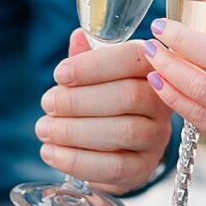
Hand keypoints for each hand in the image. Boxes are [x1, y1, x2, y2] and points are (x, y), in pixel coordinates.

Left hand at [35, 28, 173, 194]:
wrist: (118, 149)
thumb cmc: (104, 102)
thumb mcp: (97, 76)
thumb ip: (88, 57)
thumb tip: (78, 37)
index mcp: (152, 69)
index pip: (133, 59)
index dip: (94, 66)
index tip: (60, 74)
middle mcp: (162, 103)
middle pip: (127, 97)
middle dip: (78, 100)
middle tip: (47, 103)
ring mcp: (157, 138)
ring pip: (122, 132)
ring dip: (74, 130)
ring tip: (44, 128)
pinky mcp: (144, 168)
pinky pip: (114, 167)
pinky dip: (77, 160)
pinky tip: (51, 152)